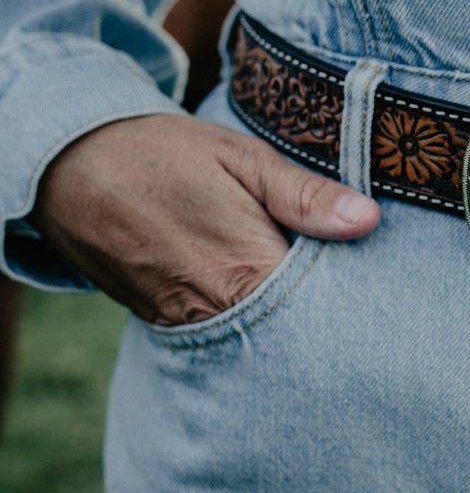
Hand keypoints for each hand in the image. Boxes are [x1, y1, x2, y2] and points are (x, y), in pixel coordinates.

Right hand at [33, 113, 379, 326]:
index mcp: (245, 272)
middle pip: (292, 334)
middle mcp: (214, 312)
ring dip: (284, 319)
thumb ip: (304, 196)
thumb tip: (368, 220)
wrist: (70, 165)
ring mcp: (184, 324)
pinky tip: (261, 296)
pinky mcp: (163, 323)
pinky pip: (219, 334)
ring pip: (255, 339)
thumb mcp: (241, 158)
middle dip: (322, 316)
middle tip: (350, 292)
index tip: (376, 286)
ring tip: (309, 293)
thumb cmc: (163, 153)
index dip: (353, 299)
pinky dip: (245, 319)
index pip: (321, 309)